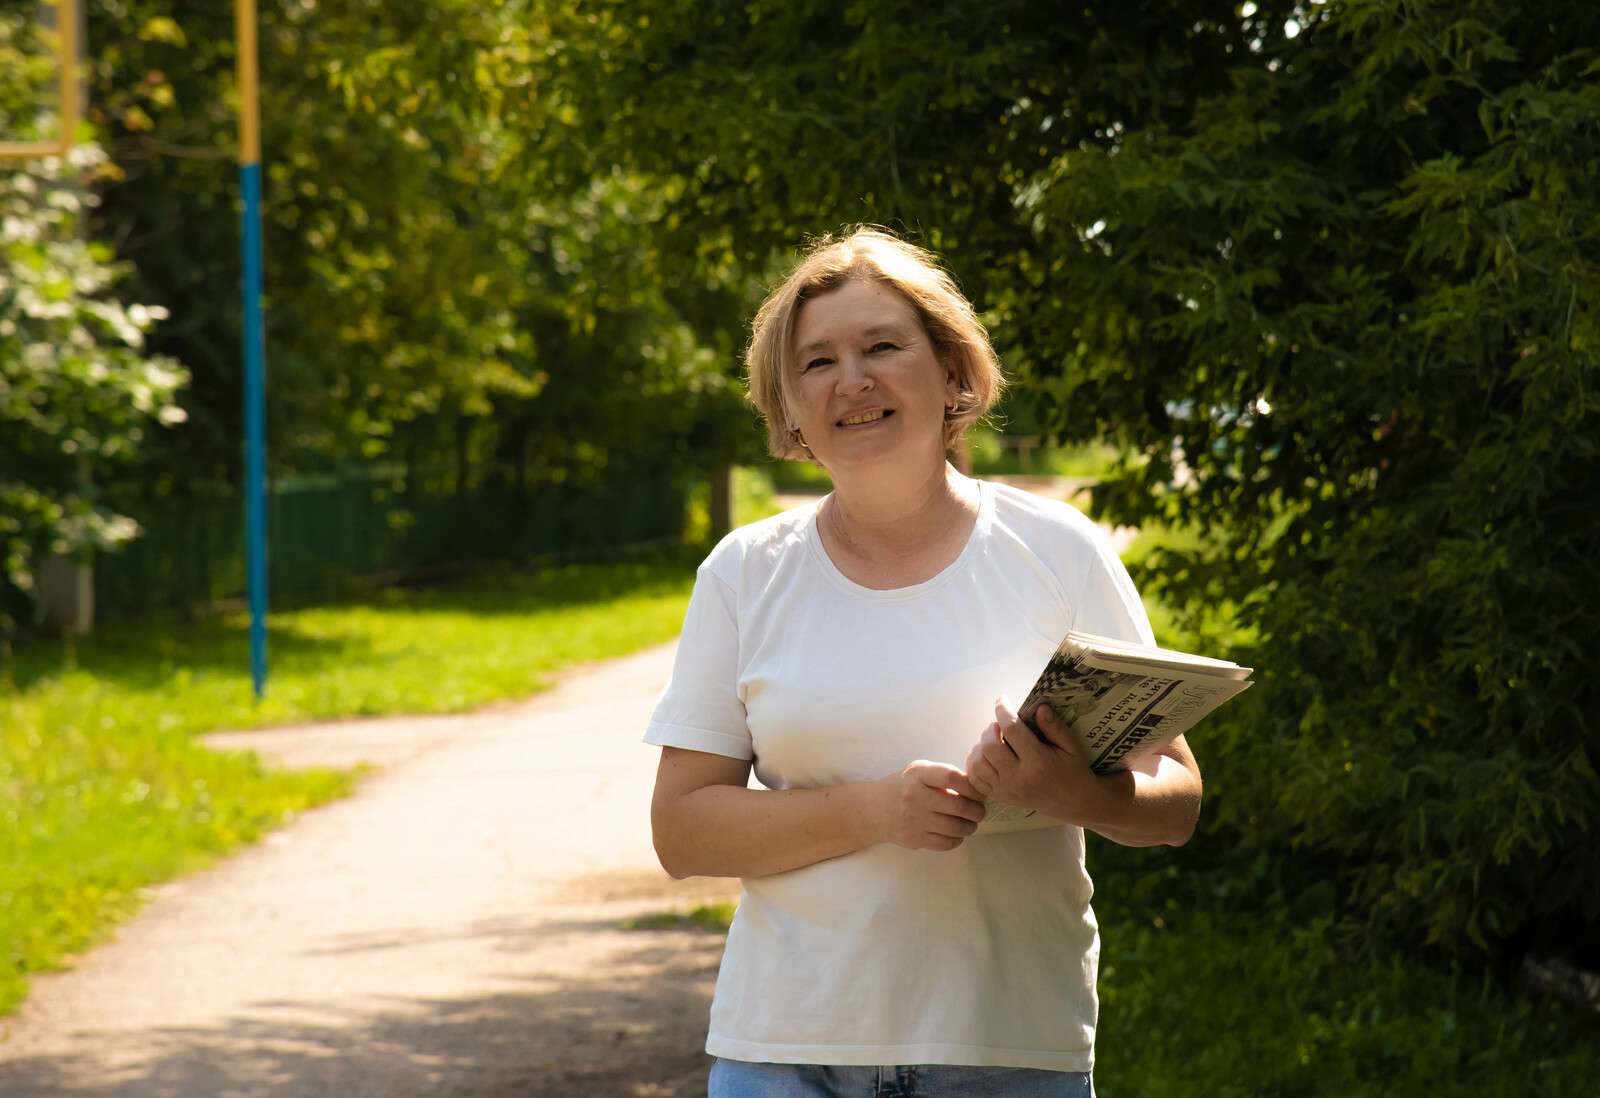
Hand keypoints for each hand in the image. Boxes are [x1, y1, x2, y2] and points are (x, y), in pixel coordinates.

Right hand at [874, 761, 986, 851]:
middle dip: (977, 810)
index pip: (951, 777)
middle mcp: (915, 797)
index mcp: (917, 775)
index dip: (971, 786)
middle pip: (959, 805)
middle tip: (979, 811)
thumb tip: (975, 788)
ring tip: (971, 822)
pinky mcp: (915, 839)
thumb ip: (943, 775)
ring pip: (956, 827)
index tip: (978, 792)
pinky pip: (946, 843)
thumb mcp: (918, 772)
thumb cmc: (903, 787)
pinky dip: (957, 839)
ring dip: (970, 826)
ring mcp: (915, 820)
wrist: (873, 810)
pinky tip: (956, 833)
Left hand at [965, 696, 1104, 824]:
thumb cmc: (1073, 771)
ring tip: (995, 740)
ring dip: (981, 744)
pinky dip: (975, 763)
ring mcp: (1006, 789)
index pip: (1011, 729)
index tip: (1003, 699)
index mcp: (1038, 761)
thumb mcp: (1072, 746)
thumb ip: (1055, 727)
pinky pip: (975, 779)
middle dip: (991, 728)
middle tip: (1001, 725)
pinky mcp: (1000, 796)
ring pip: (978, 761)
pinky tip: (987, 755)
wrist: (1073, 803)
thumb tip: (1039, 707)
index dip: (1003, 710)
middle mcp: (1018, 777)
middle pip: (989, 745)